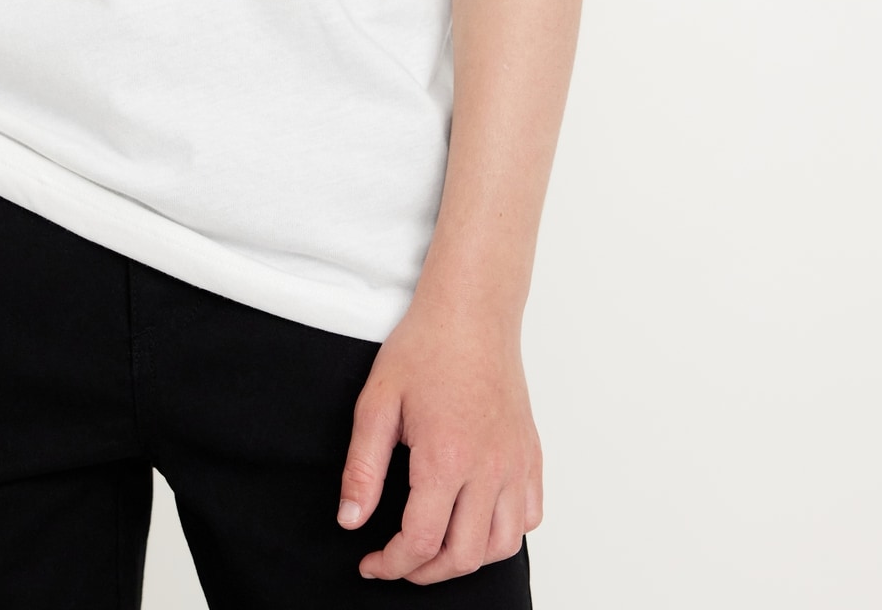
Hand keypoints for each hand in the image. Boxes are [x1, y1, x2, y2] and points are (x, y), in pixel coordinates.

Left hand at [335, 298, 542, 582]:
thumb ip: (363, 468)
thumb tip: (350, 520)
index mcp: (446, 458)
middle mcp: (489, 468)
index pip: (421, 542)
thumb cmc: (424, 347)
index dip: (391, 564)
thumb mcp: (377, 402)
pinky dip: (505, 533)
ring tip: (437, 548)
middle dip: (426, 571)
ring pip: (502, 545)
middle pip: (464, 555)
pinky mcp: (531, 453)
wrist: (471, 310)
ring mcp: (516, 463)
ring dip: (467, 558)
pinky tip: (477, 521)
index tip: (371, 562)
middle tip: (399, 561)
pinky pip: (530, 516)